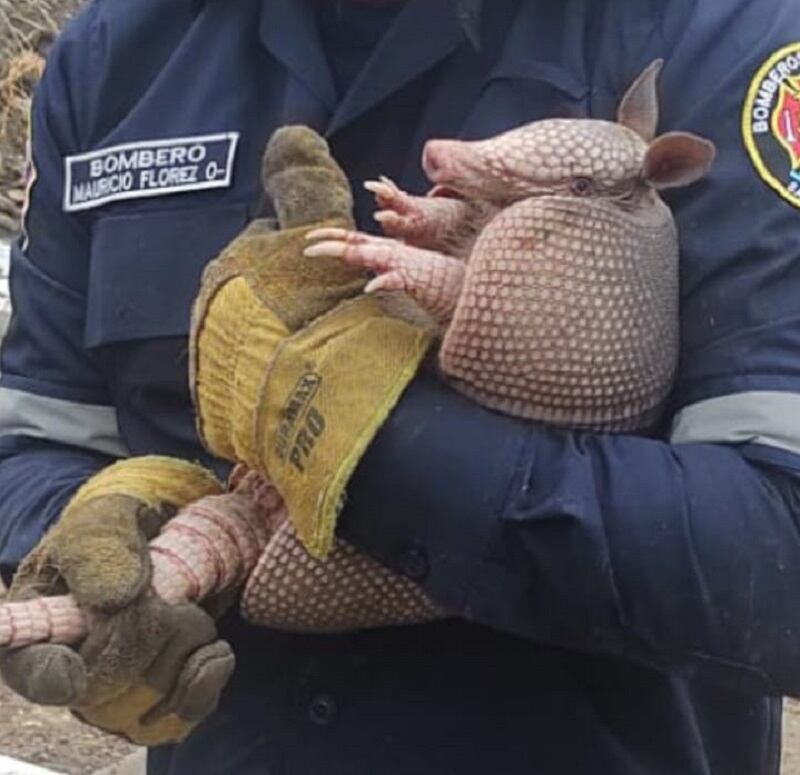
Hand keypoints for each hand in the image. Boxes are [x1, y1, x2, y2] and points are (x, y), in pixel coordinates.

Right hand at [0, 491, 233, 744]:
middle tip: (157, 591)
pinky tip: (211, 643)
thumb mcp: (106, 517)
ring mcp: (122, 693)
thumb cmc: (123, 525)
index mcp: (41, 627)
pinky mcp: (166, 697)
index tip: (72, 672)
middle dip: (148, 629)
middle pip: (110, 685)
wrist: (169, 528)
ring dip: (186, 639)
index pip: (33, 668)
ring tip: (182, 604)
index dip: (51, 675)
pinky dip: (212, 669)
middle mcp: (77, 673)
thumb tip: (113, 597)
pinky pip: (194, 705)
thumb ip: (101, 546)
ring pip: (157, 693)